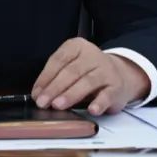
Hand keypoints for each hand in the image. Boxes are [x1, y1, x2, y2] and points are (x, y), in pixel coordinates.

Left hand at [31, 38, 150, 115]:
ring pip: (87, 82)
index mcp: (77, 47)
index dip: (45, 77)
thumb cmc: (88, 72)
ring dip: (71, 95)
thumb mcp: (72, 66)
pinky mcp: (116, 87)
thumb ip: (56, 77)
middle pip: (71, 71)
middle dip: (55, 88)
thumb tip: (39, 94)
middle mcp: (92, 56)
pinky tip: (91, 110)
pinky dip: (99, 103)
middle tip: (43, 102)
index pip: (58, 60)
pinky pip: (107, 95)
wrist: (120, 74)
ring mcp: (106, 70)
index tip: (36, 93)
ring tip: (58, 105)